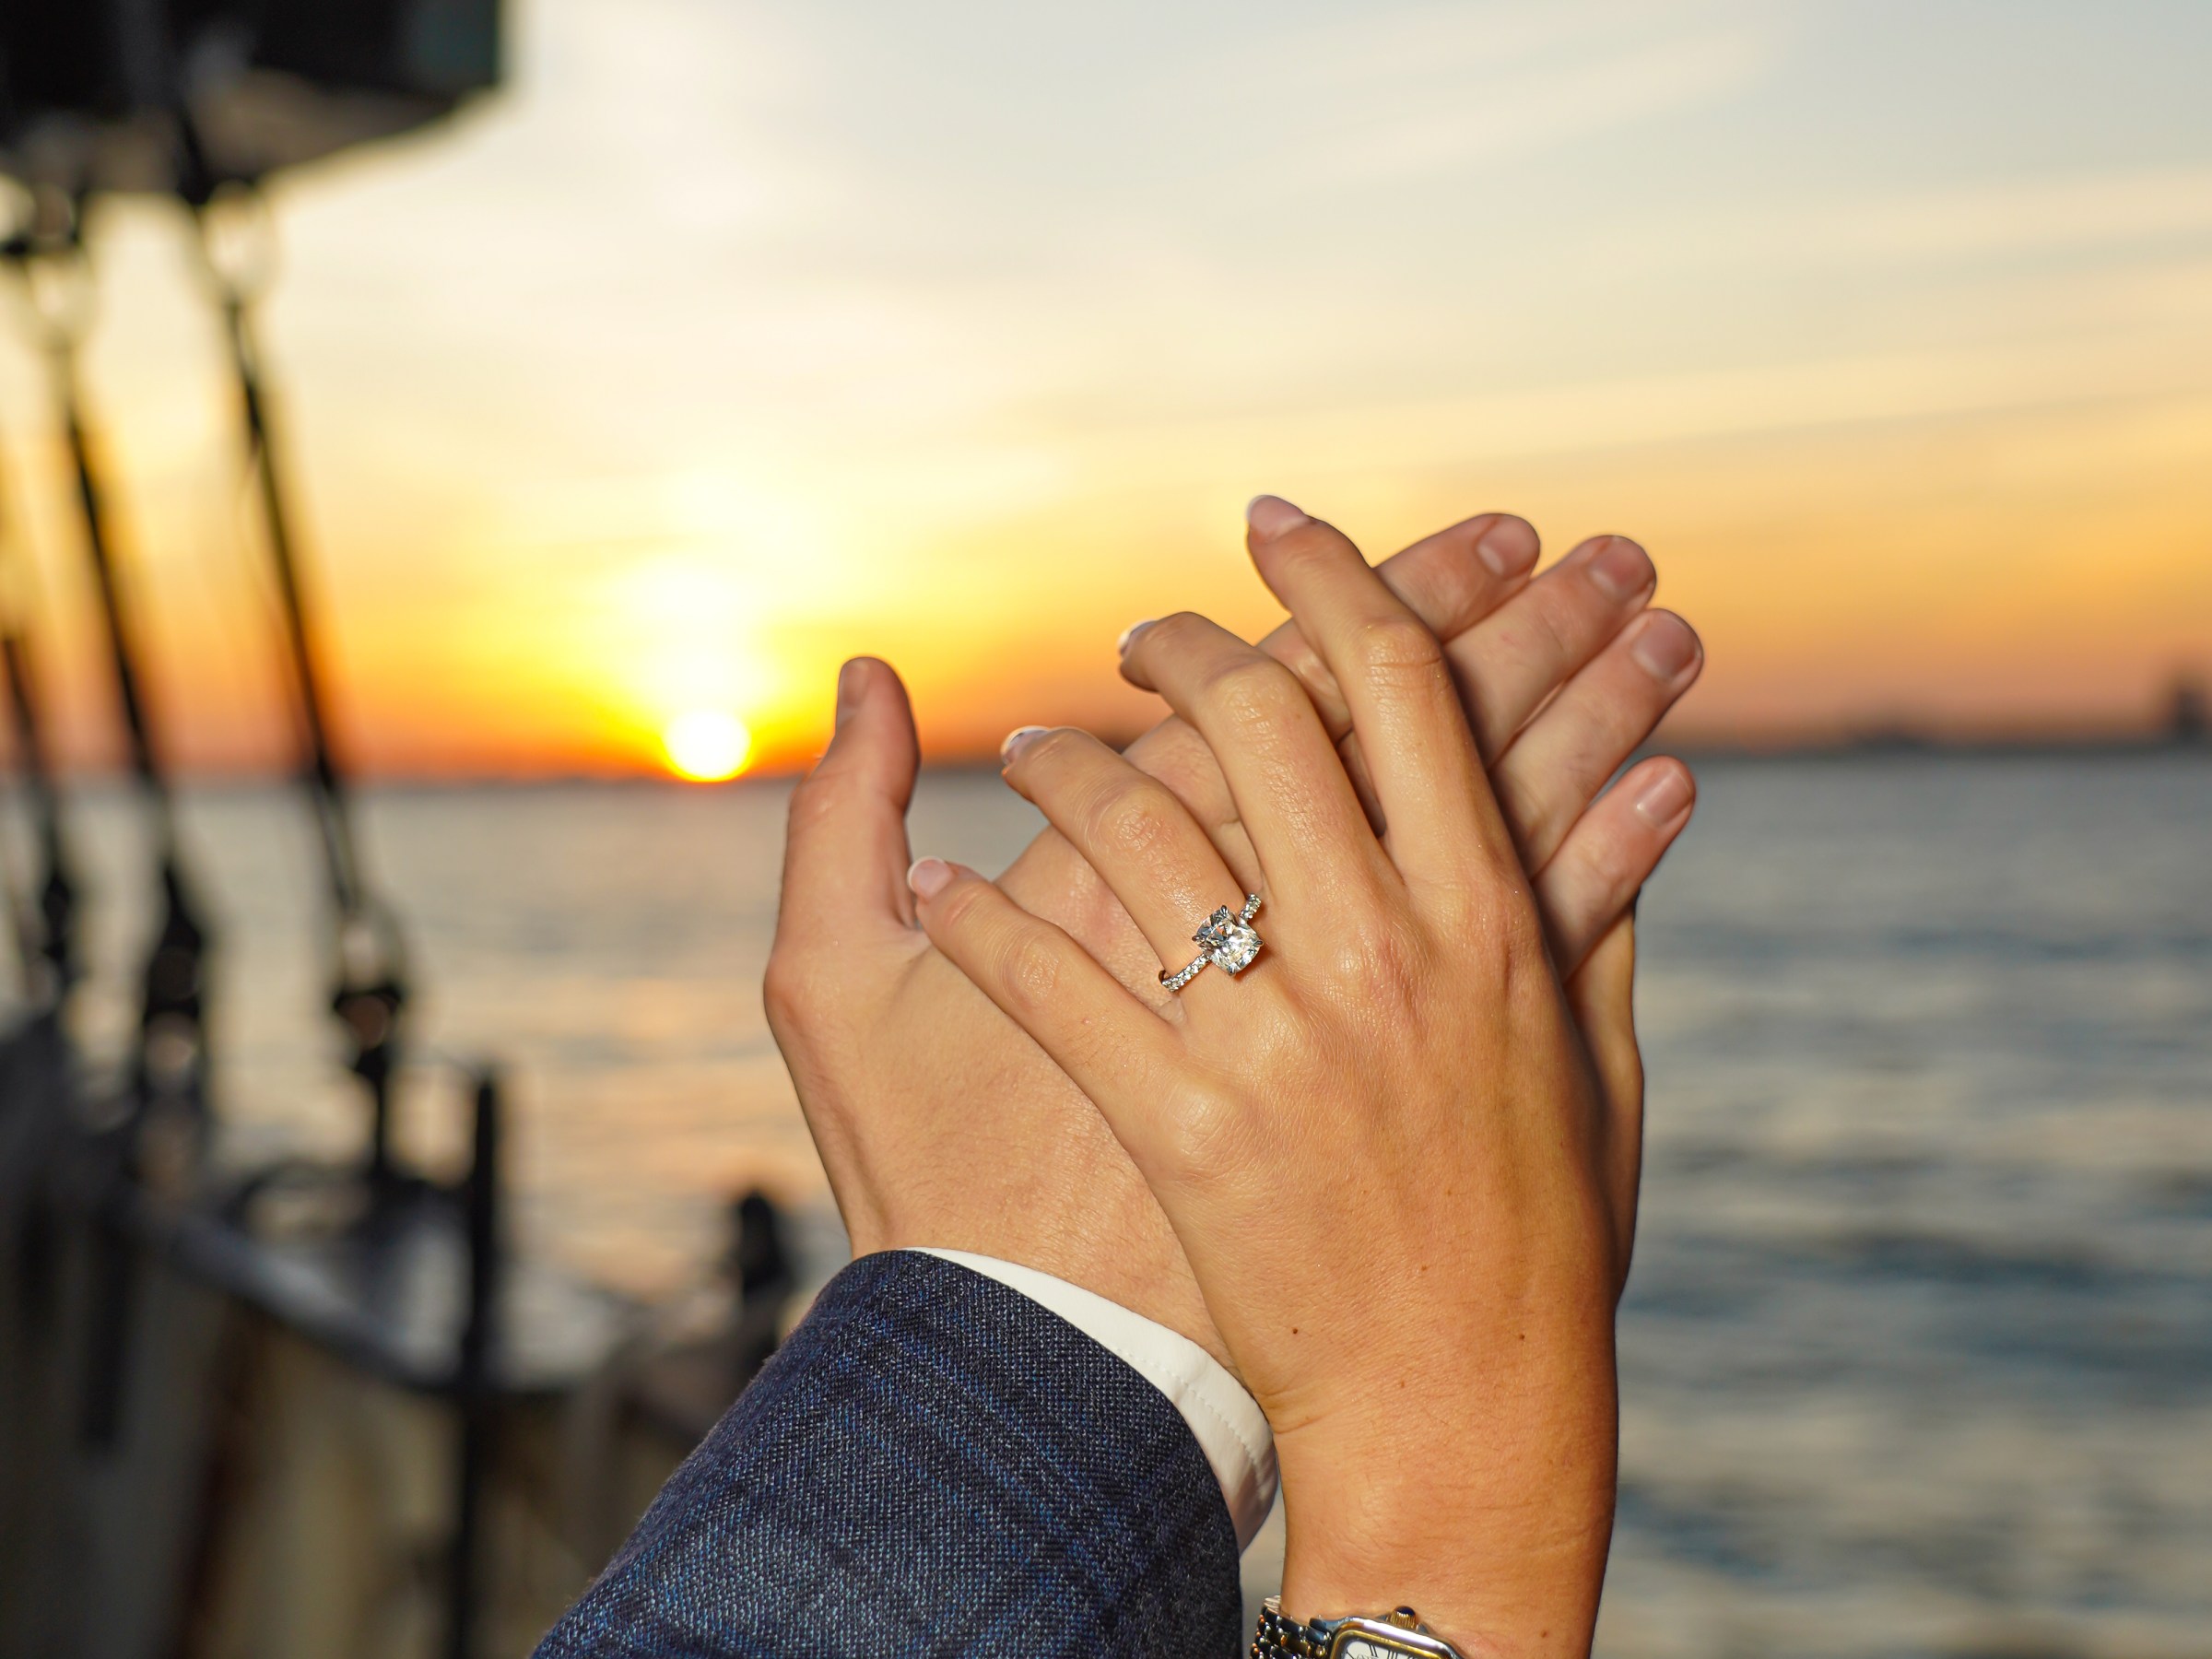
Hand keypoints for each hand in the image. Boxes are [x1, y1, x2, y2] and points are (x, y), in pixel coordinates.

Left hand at [908, 499, 1659, 1654]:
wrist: (1469, 1412)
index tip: (1275, 525)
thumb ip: (1604, 910)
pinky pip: (1057, 987)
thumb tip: (1648, 781)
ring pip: (1139, 836)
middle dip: (1184, 648)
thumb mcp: (1600, 1060)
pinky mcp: (1188, 1131)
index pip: (1403, 690)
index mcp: (1488, 918)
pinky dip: (985, 919)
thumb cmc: (1545, 1240)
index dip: (1339, 578)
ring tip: (1026, 749)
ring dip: (1065, 767)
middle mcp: (1386, 954)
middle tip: (1133, 633)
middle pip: (1262, 725)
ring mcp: (1282, 1041)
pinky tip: (940, 875)